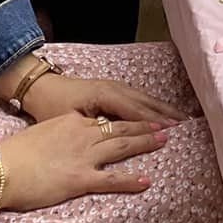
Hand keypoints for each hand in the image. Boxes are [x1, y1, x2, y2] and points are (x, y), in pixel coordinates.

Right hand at [0, 112, 169, 212]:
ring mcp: (84, 155)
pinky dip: (131, 180)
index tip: (139, 119)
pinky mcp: (81, 178)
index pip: (104, 119)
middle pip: (121, 127)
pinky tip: (146, 180)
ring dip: (145, 142)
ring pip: (122, 146)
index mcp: (72, 122)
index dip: (124, 119)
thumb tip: (64, 141)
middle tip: (165, 125)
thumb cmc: (13, 154)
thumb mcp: (40, 135)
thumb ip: (57, 135)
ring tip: (165, 140)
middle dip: (144, 126)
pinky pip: (112, 179)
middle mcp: (83, 134)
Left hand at [19, 73, 191, 125]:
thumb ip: (93, 128)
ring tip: (178, 116)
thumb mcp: (69, 120)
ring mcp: (113, 86)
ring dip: (161, 107)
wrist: (39, 87)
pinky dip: (150, 104)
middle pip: (144, 102)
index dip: (153, 121)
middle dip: (164, 113)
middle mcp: (113, 88)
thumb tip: (114, 137)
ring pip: (142, 98)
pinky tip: (158, 110)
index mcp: (104, 95)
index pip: (134, 111)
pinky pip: (136, 96)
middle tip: (184, 123)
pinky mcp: (110, 89)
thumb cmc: (50, 107)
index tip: (170, 130)